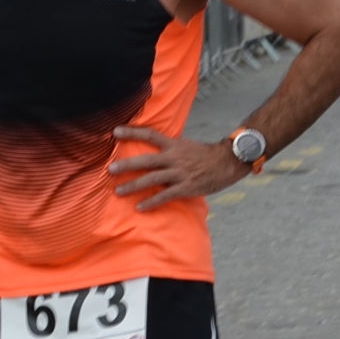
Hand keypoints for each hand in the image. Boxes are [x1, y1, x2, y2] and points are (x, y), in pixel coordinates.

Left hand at [108, 125, 245, 206]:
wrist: (228, 162)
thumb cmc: (207, 155)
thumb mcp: (187, 146)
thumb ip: (170, 149)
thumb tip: (154, 152)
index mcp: (174, 145)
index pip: (150, 135)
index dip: (132, 132)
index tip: (115, 130)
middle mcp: (174, 157)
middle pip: (146, 160)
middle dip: (127, 165)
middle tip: (110, 169)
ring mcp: (180, 173)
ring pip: (152, 179)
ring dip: (133, 185)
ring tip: (118, 191)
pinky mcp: (186, 187)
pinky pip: (165, 195)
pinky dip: (151, 202)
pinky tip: (139, 207)